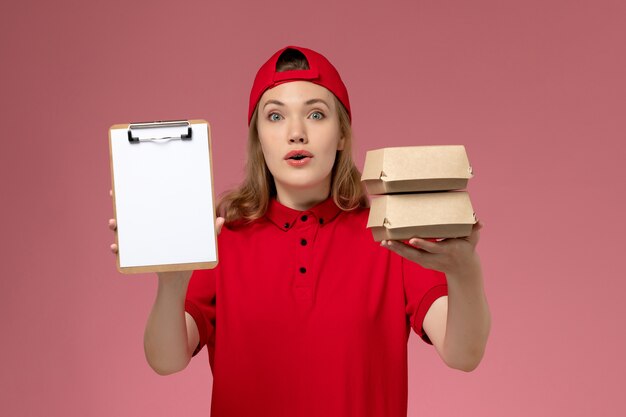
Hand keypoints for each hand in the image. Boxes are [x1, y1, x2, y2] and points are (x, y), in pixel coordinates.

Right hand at [108, 189, 224, 254]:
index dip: (139, 192)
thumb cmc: (189, 258)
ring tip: (115, 224)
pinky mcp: (136, 257)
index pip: (149, 204)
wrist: (179, 280)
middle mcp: (147, 229)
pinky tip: (115, 247)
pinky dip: (117, 249)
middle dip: (120, 204)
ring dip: (116, 226)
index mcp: (161, 222)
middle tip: (115, 196)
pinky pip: (123, 252)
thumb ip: (210, 232)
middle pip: (131, 214)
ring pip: (123, 231)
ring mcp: (139, 243)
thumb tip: (221, 219)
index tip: (131, 181)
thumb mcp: (200, 244)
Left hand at [381, 220, 483, 275]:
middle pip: (416, 254)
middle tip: (388, 241)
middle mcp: (435, 258)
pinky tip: (387, 244)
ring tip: (384, 242)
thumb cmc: (467, 249)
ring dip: (396, 249)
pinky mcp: (423, 262)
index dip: (424, 244)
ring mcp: (428, 262)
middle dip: (402, 248)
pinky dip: (398, 250)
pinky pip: (408, 256)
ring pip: (409, 256)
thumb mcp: (473, 239)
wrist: (464, 271)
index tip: (412, 239)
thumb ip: (474, 229)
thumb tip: (480, 221)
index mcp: (447, 250)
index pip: (434, 247)